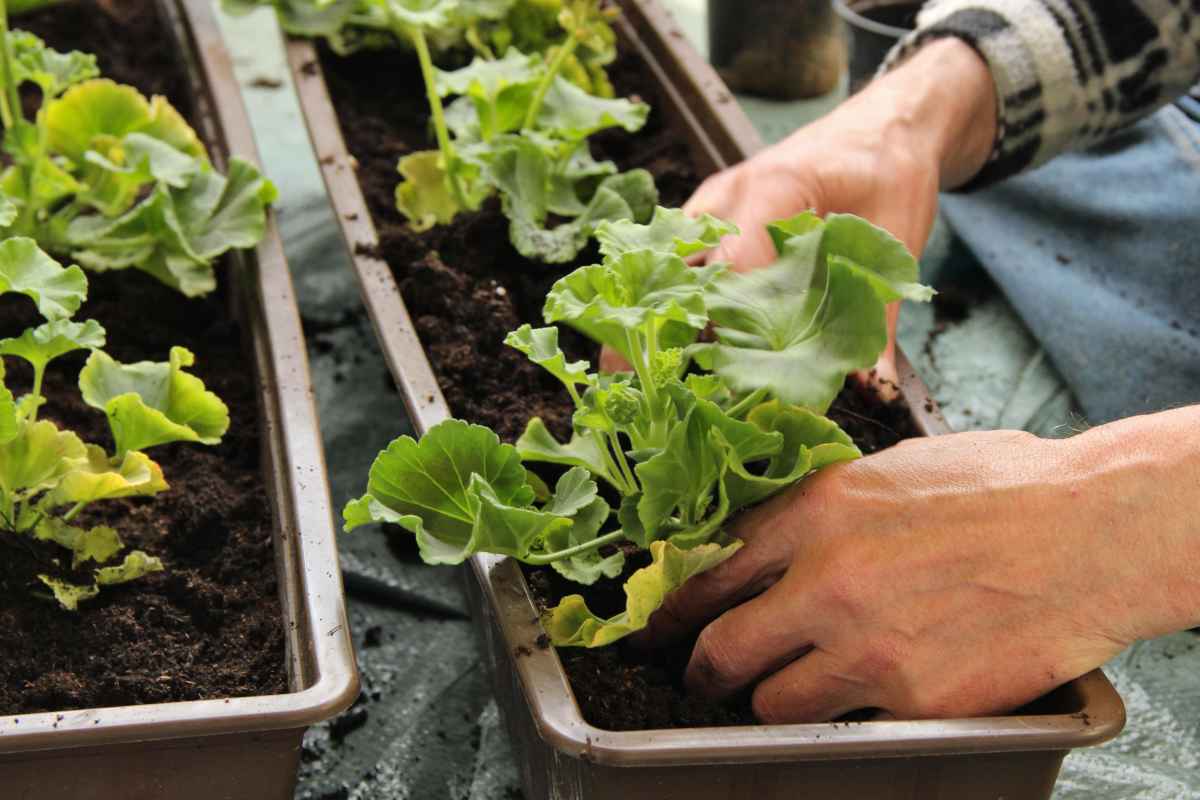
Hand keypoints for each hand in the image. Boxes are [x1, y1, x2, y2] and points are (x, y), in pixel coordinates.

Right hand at [601, 39, 996, 380]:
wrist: (885, 123)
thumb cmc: (890, 168)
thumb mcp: (897, 241)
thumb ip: (879, 316)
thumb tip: (872, 385)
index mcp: (774, 187)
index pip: (732, 267)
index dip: (725, 327)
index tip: (721, 379)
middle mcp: (729, 194)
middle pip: (680, 265)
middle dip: (655, 323)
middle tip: (628, 380)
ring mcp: (713, 204)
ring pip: (668, 261)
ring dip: (654, 312)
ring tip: (631, 371)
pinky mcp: (712, 218)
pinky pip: (680, 259)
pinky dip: (673, 299)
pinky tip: (665, 343)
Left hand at [639, 409, 1199, 721]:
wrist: (1091, 533)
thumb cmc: (1003, 487)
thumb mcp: (890, 471)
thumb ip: (820, 508)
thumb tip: (769, 535)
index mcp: (815, 513)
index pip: (707, 571)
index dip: (673, 607)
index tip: (658, 625)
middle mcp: (826, 582)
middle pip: (720, 650)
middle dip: (703, 668)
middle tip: (702, 675)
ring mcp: (866, 648)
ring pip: (770, 704)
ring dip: (770, 700)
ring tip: (792, 686)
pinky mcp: (911, 700)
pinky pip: (844, 724)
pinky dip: (844, 715)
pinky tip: (867, 692)